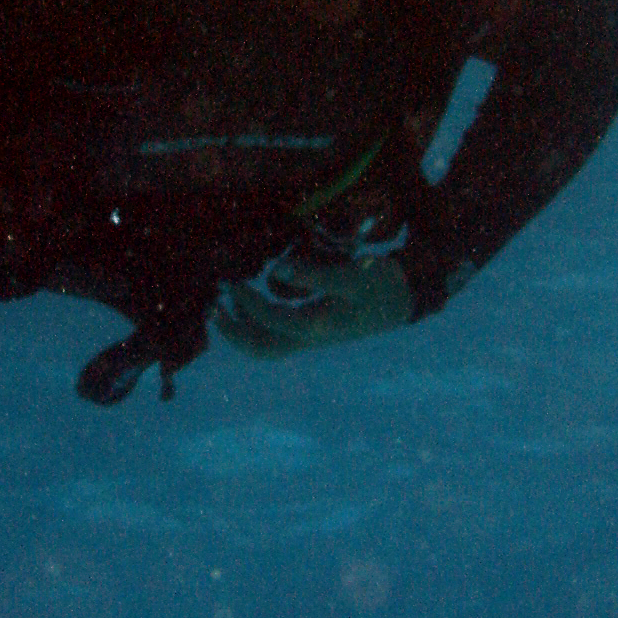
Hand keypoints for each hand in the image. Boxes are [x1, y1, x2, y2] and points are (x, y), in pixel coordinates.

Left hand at [212, 256, 412, 359]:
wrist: (405, 297)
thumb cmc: (381, 284)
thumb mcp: (353, 276)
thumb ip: (315, 275)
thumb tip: (277, 269)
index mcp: (317, 328)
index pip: (270, 321)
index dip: (246, 302)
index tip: (230, 280)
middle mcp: (310, 337)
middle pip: (263, 348)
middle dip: (234, 332)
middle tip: (212, 309)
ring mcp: (312, 334)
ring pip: (268, 343)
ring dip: (243, 328)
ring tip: (224, 304)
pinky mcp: (315, 326)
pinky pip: (277, 332)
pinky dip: (259, 320)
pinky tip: (254, 295)